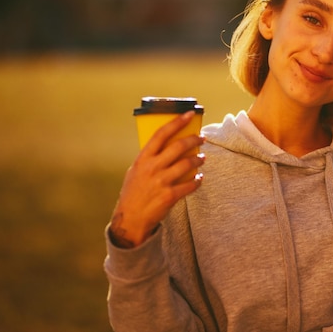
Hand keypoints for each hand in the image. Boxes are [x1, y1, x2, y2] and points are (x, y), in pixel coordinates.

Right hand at [109, 111, 205, 247]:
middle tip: (202, 138)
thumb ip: (151, 158)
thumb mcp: (136, 171)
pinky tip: (199, 178)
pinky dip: (197, 180)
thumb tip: (170, 145)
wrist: (130, 219)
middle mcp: (152, 168)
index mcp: (142, 159)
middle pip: (178, 146)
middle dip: (194, 139)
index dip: (177, 122)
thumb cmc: (134, 192)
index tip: (189, 114)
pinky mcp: (169, 196)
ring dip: (198, 159)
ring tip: (202, 158)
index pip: (161, 134)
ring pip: (187, 164)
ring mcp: (161, 182)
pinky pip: (190, 185)